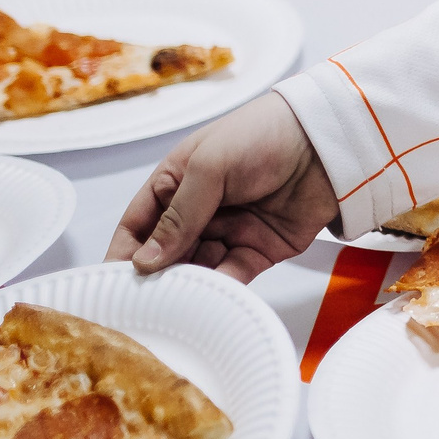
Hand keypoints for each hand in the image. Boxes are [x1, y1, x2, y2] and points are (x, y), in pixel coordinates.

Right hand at [105, 92, 336, 281]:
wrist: (327, 140)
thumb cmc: (263, 134)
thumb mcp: (209, 166)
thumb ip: (178, 216)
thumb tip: (144, 261)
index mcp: (177, 182)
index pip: (138, 224)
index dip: (123, 252)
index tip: (110, 283)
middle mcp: (199, 210)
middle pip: (165, 253)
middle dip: (154, 277)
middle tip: (141, 303)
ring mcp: (229, 231)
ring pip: (196, 268)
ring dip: (185, 285)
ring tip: (173, 303)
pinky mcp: (260, 250)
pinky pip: (231, 276)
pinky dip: (219, 288)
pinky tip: (207, 299)